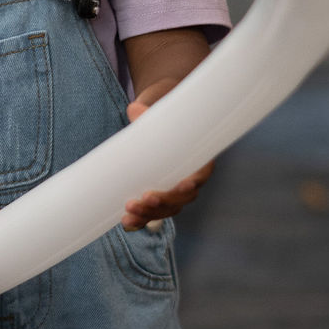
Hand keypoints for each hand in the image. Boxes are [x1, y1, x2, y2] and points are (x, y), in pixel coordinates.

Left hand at [121, 80, 213, 229]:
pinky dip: (141, 220)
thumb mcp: (158, 105)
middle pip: (183, 199)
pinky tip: (127, 223)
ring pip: (168, 209)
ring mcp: (173, 189)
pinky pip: (152, 212)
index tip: (183, 186)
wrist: (157, 114)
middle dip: (164, 202)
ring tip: (129, 213)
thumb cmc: (163, 109)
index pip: (201, 175)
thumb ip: (149, 110)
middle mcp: (189, 177)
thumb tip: (134, 110)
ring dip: (149, 214)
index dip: (193, 183)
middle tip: (145, 199)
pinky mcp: (157, 194)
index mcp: (197, 156)